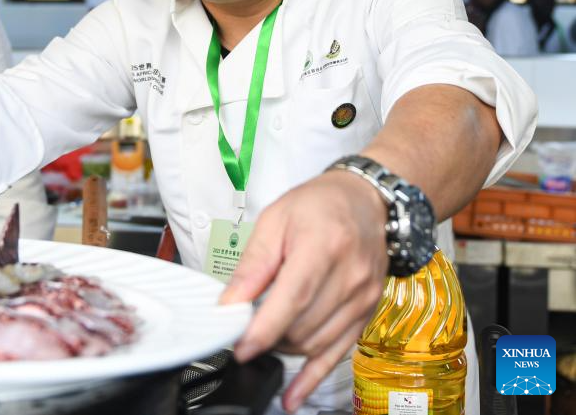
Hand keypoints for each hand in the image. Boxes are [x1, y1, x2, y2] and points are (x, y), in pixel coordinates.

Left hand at [220, 171, 388, 411]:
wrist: (366, 201)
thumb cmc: (319, 205)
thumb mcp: (275, 220)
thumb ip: (252, 265)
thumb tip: (229, 303)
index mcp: (323, 246)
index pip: (292, 298)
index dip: (263, 328)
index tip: (240, 346)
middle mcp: (349, 276)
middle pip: (302, 326)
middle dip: (267, 336)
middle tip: (242, 328)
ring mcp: (362, 298)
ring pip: (315, 344)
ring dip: (284, 348)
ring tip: (264, 334)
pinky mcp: (366, 313)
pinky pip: (338, 354)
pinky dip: (313, 377)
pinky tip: (294, 396)